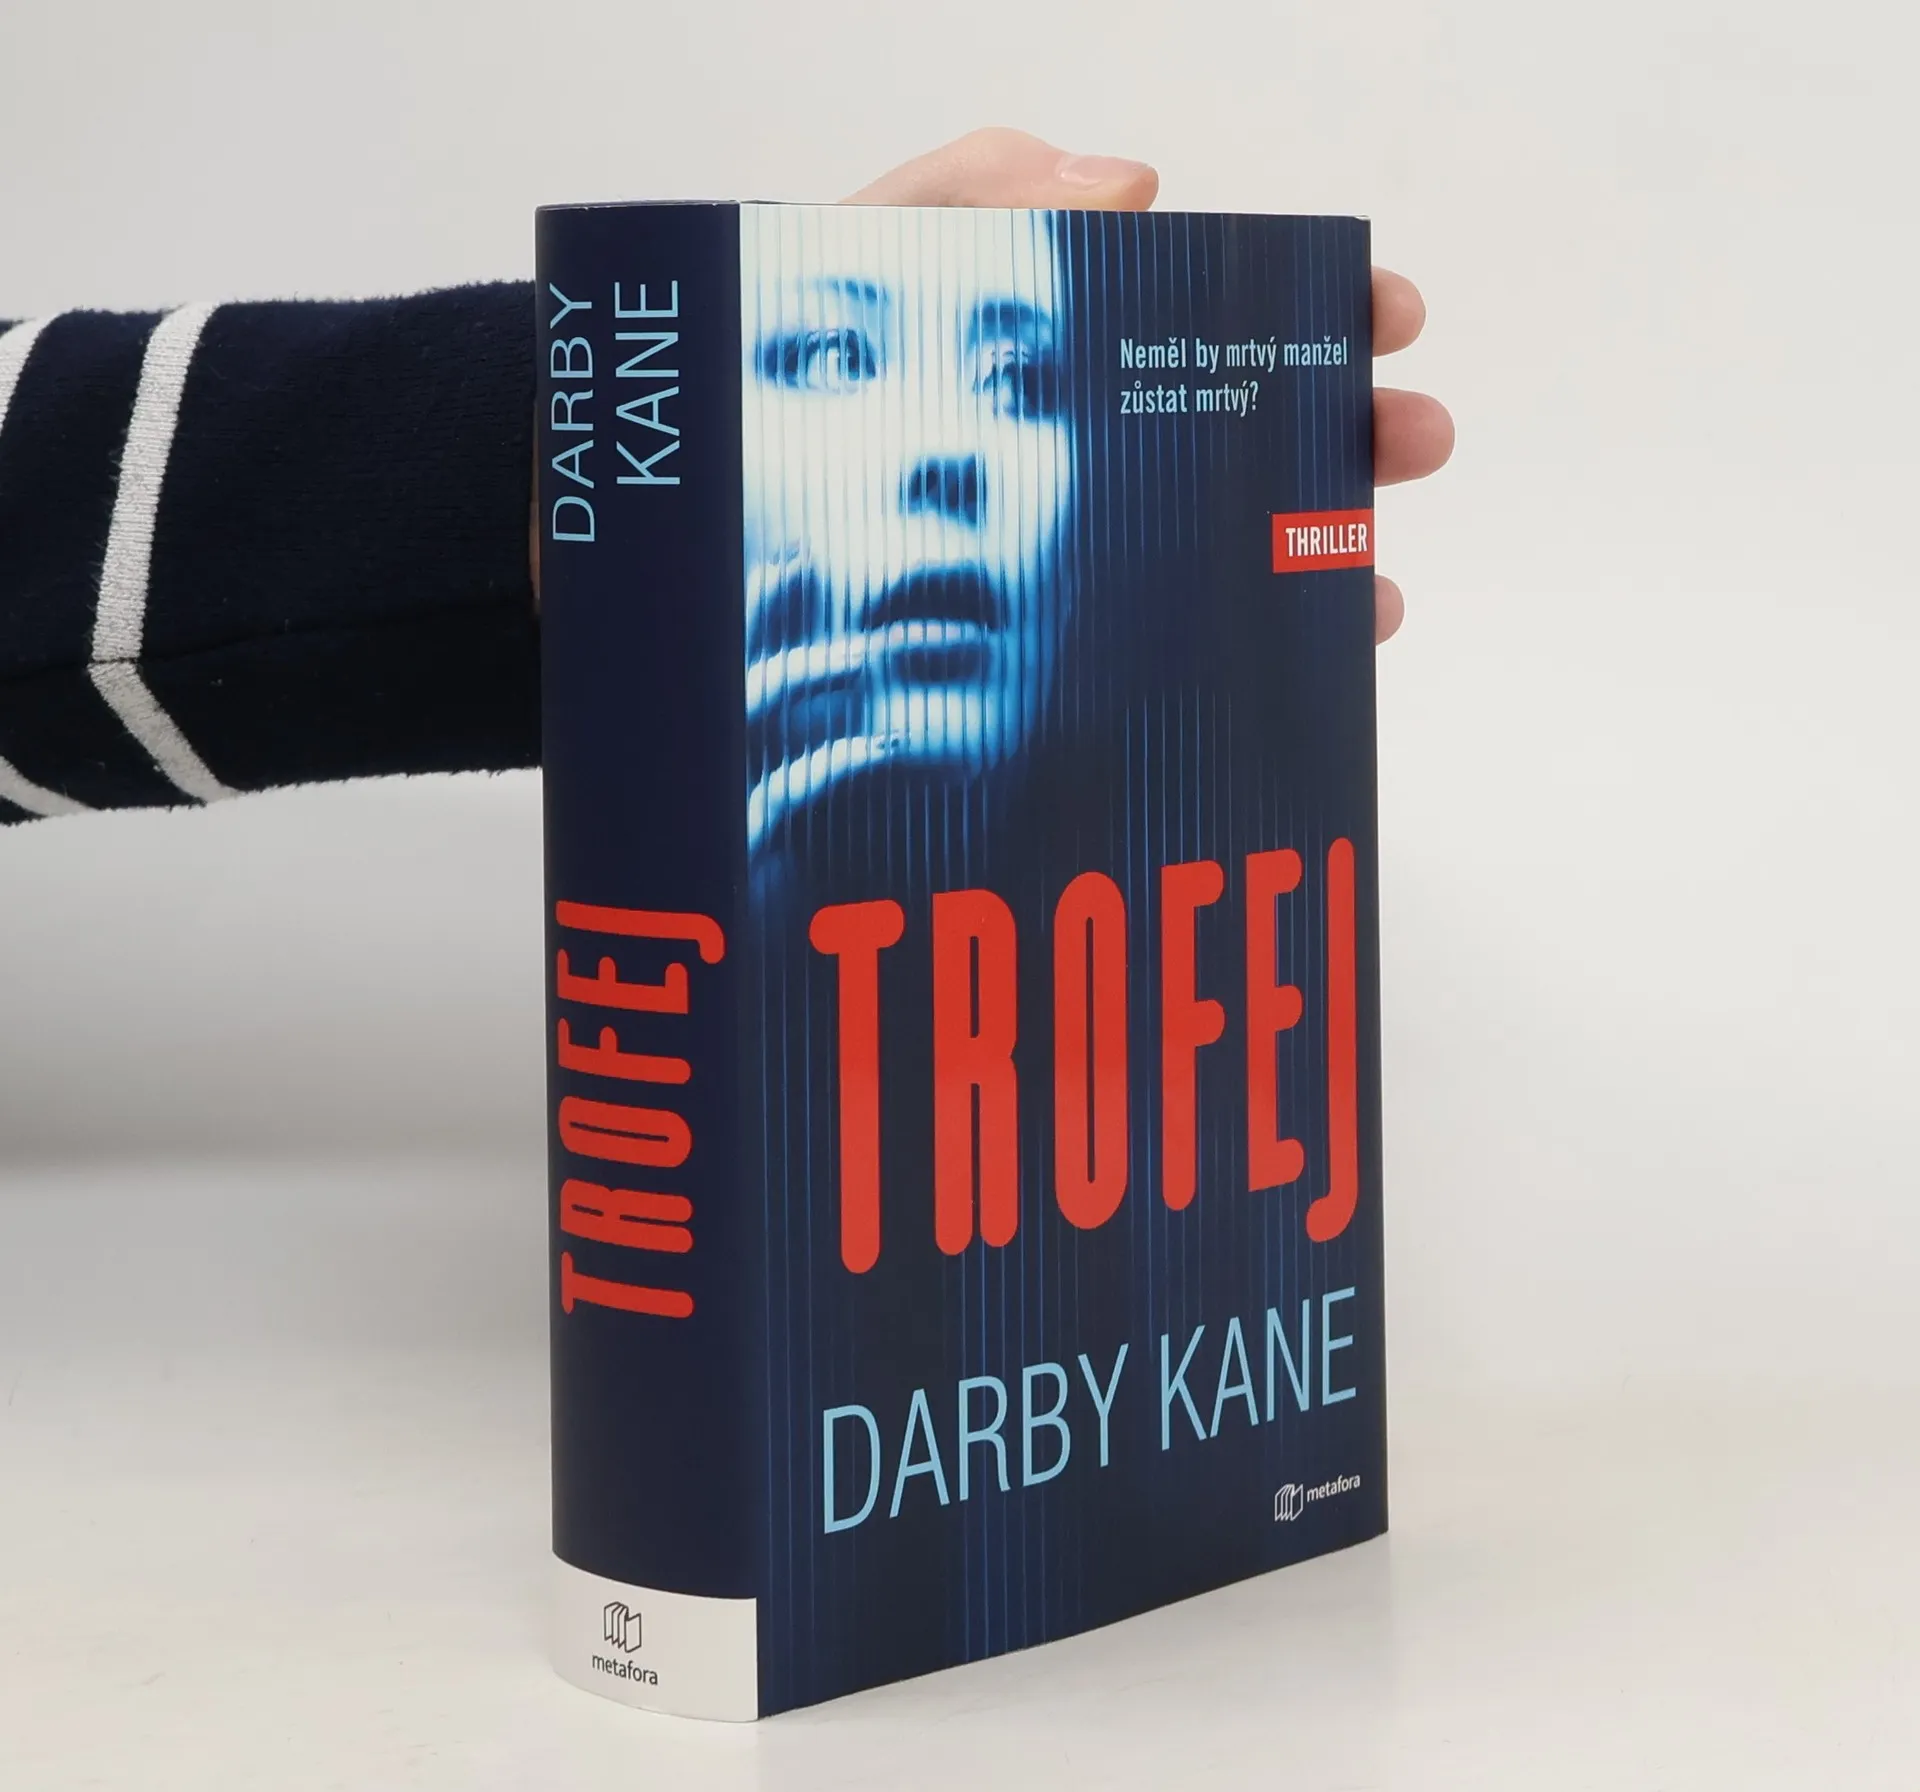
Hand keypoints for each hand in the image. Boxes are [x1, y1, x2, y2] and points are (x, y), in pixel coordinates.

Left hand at [533, 130, 1452, 640]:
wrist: (602, 539)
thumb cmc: (715, 392)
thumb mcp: (825, 264)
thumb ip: (960, 201)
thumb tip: (1130, 183)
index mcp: (1020, 349)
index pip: (1189, 319)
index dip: (1294, 313)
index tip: (1380, 316)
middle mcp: (1040, 458)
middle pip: (1220, 441)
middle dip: (1333, 438)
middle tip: (1410, 446)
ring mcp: (1021, 568)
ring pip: (1195, 561)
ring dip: (1300, 567)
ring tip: (1371, 592)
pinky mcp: (983, 672)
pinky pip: (1120, 669)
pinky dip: (1207, 673)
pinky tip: (1273, 679)